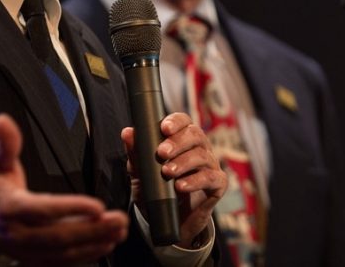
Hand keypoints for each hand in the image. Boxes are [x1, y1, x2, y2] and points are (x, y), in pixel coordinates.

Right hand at [0, 114, 128, 264]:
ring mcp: (27, 251)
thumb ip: (6, 143)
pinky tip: (105, 244)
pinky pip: (62, 261)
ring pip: (63, 252)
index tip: (97, 205)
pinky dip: (86, 255)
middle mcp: (18, 234)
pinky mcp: (35, 260)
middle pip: (58, 236)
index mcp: (10, 208)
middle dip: (92, 229)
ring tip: (118, 231)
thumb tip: (3, 121)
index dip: (71, 209)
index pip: (44, 210)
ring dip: (94, 242)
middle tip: (117, 219)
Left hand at [122, 112, 226, 246]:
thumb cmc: (158, 191)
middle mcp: (199, 148)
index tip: (164, 128)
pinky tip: (181, 186)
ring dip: (183, 162)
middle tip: (162, 153)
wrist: (171, 222)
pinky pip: (211, 178)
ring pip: (202, 155)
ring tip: (167, 172)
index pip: (183, 121)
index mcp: (183, 139)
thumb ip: (136, 154)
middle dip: (178, 142)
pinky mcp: (217, 185)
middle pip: (195, 135)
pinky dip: (195, 181)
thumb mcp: (141, 174)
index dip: (176, 122)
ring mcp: (210, 165)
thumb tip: (127, 132)